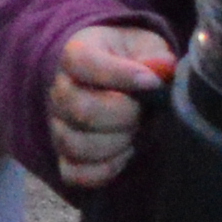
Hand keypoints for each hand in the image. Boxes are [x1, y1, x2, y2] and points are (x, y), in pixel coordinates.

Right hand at [46, 20, 176, 193]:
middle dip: (125, 115)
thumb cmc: (137, 62)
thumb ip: (157, 57)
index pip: (81, 62)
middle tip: (145, 111)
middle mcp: (60, 90)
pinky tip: (126, 153)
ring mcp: (59, 125)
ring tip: (137, 132)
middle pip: (81, 110)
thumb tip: (162, 69)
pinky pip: (74, 174)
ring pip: (76, 145)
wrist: (122, 83)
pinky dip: (105, 170)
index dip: (120, 74)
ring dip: (117, 143)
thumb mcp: (149, 48)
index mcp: (77, 53)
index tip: (152, 82)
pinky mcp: (65, 155)